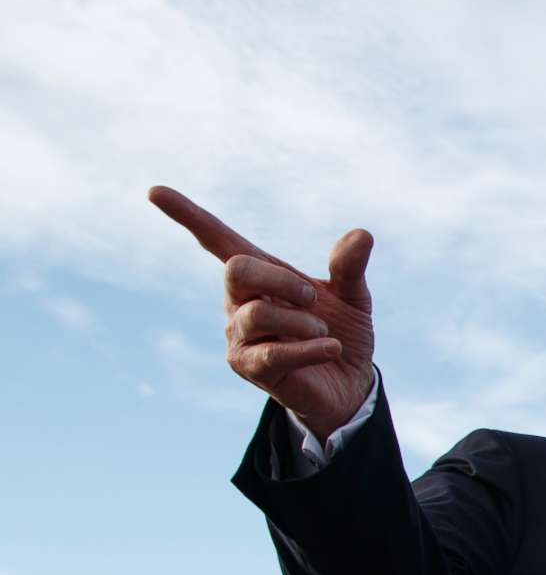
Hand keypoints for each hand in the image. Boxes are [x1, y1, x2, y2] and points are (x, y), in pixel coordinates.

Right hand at [149, 187, 377, 437]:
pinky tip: (332, 348)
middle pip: (237, 270)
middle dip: (282, 280)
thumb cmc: (342, 333)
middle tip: (314, 299)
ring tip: (324, 333)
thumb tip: (361, 235)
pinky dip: (309, 348)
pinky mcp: (246, 367)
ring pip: (257, 314)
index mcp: (260, 275)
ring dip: (301, 322)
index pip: (216, 238)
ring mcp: (238, 334)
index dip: (187, 215)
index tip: (154, 191)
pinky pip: (272, 353)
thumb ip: (349, 267)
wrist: (350, 384)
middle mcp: (239, 300)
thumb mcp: (352, 297)